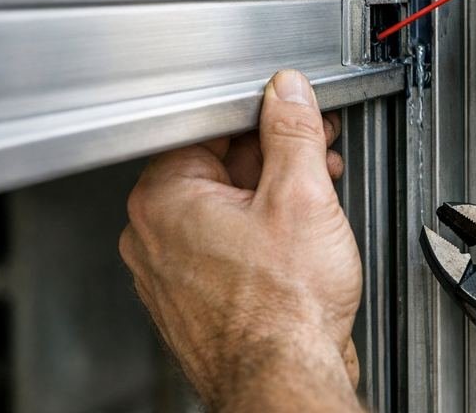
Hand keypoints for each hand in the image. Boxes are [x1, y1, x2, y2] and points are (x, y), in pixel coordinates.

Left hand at [120, 70, 363, 411]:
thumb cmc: (284, 310)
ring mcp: (175, 272)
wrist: (287, 382)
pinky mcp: (199, 298)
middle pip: (219, 168)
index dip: (264, 117)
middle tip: (317, 154)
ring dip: (275, 195)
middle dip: (276, 157)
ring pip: (226, 209)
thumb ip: (291, 133)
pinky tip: (300, 236)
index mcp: (163, 200)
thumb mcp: (300, 197)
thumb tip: (287, 92)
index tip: (295, 118)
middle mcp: (156, 237)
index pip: (209, 128)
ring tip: (320, 194)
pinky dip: (262, 234)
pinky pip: (228, 247)